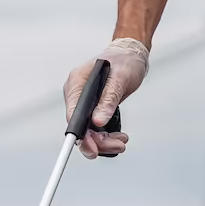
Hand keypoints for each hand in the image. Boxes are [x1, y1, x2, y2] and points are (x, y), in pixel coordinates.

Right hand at [63, 38, 149, 157]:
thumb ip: (108, 100)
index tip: (93, 150)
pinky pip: (95, 129)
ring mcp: (84, 102)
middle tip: (118, 146)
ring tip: (122, 142)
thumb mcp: (119, 79)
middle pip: (80, 127)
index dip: (81, 135)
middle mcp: (77, 94)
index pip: (73, 115)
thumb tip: (97, 122)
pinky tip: (119, 137)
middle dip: (98, 141)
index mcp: (77, 83)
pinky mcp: (93, 108)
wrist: (131, 55)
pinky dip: (107, 136)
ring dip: (105, 141)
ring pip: (89, 132)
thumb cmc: (125, 61)